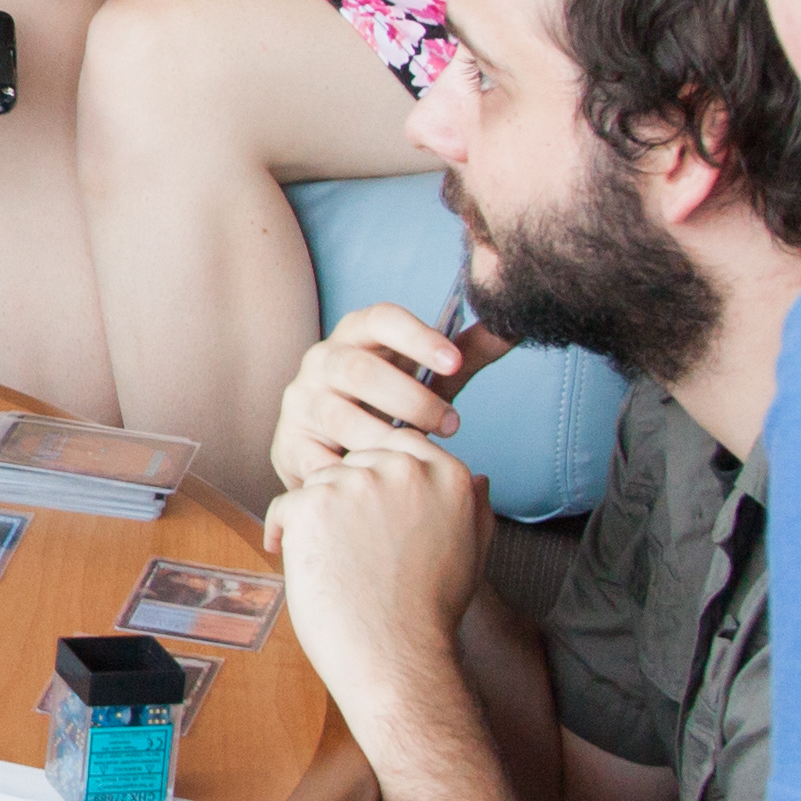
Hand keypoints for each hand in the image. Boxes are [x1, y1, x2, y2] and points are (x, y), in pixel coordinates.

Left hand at [262, 430, 492, 722]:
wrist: (397, 654)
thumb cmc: (432, 612)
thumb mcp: (472, 552)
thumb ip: (474, 507)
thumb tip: (477, 476)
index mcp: (447, 473)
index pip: (400, 444)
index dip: (379, 479)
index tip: (372, 518)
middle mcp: (403, 468)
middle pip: (355, 462)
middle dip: (346, 500)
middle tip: (351, 552)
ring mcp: (356, 483)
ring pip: (319, 483)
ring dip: (317, 518)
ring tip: (332, 563)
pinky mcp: (313, 504)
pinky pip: (285, 506)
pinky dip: (283, 533)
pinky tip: (297, 560)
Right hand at [271, 303, 510, 492]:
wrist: (331, 449)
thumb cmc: (387, 406)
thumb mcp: (425, 378)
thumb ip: (465, 356)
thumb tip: (512, 327)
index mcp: (357, 335)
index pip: (381, 318)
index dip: (418, 337)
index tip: (455, 363)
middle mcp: (321, 361)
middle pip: (359, 369)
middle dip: (411, 399)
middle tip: (451, 425)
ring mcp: (300, 402)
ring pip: (339, 416)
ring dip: (386, 439)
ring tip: (419, 458)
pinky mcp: (288, 444)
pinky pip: (321, 459)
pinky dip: (355, 471)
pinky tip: (381, 482)